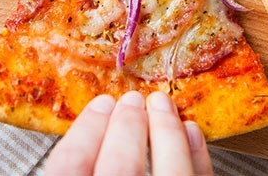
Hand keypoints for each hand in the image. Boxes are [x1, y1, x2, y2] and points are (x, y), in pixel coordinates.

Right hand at [44, 90, 211, 175]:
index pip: (70, 167)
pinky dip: (196, 157)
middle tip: (132, 100)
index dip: (85, 131)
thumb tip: (85, 118)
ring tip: (162, 105)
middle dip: (128, 126)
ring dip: (166, 133)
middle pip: (120, 168)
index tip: (100, 104)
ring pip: (168, 173)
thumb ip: (74, 162)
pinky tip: (189, 133)